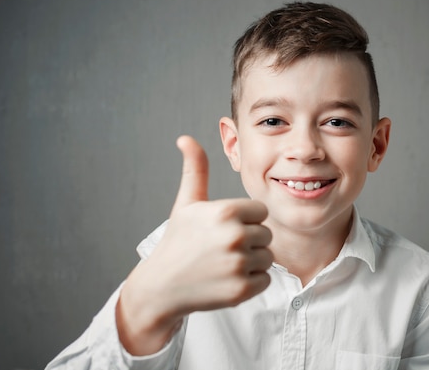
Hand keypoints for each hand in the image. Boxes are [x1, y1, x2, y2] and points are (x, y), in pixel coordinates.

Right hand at [116, 136, 272, 354]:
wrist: (161, 287)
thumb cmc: (178, 241)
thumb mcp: (187, 204)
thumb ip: (196, 170)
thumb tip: (185, 138)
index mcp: (225, 211)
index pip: (261, 211)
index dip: (245, 219)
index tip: (224, 228)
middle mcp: (234, 236)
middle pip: (266, 234)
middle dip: (249, 241)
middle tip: (222, 249)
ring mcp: (238, 265)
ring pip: (268, 258)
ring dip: (251, 262)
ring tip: (224, 263)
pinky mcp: (241, 290)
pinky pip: (265, 280)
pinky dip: (251, 282)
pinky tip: (227, 279)